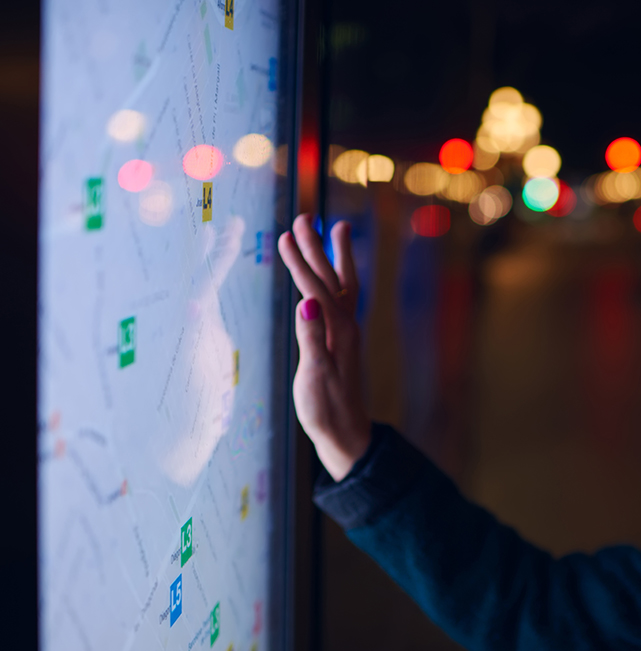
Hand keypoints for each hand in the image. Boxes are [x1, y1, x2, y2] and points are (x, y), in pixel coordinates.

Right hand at [277, 215, 371, 480]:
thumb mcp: (314, 376)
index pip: (315, 288)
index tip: (285, 236)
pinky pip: (341, 299)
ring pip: (340, 284)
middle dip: (316, 248)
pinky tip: (331, 274)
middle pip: (330, 278)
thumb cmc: (326, 409)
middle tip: (305, 217)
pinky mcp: (341, 340)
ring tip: (334, 229)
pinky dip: (335, 279)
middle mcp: (345, 326)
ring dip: (332, 257)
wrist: (346, 433)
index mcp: (337, 332)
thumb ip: (311, 338)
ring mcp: (345, 332)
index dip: (299, 263)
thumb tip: (306, 303)